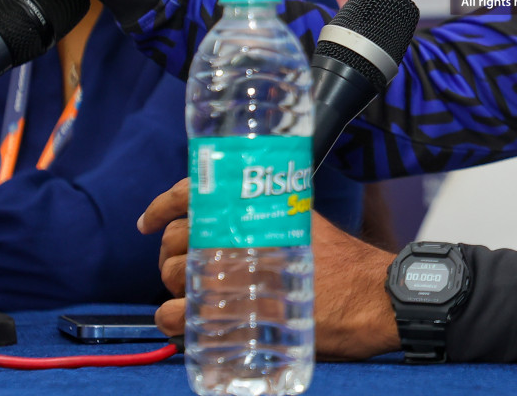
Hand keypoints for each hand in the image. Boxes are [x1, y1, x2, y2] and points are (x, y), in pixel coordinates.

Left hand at [139, 179, 399, 358]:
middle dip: (170, 256)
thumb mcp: (306, 222)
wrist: (369, 299)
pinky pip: (176, 315)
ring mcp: (230, 272)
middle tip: (186, 273)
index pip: (190, 193)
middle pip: (175, 238)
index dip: (161, 207)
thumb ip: (272, 216)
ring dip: (171, 291)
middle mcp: (237, 233)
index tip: (147, 223)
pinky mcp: (229, 312)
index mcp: (255, 206)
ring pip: (170, 277)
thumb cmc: (344, 264)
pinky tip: (183, 324)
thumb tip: (243, 221)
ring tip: (191, 301)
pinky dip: (171, 321)